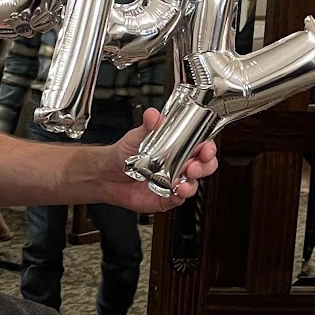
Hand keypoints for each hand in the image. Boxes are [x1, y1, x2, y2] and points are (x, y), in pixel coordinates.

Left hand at [103, 108, 217, 213]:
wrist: (107, 175)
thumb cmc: (124, 154)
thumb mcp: (136, 136)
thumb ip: (148, 126)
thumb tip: (152, 114)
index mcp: (177, 148)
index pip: (200, 146)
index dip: (207, 147)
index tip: (206, 147)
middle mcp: (178, 165)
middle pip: (203, 166)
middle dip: (205, 166)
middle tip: (195, 165)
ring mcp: (173, 182)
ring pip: (193, 184)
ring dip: (192, 183)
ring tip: (183, 180)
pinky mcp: (165, 198)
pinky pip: (178, 199)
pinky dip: (179, 196)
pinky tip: (175, 190)